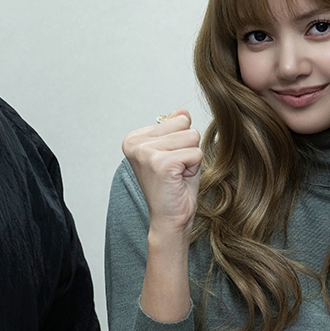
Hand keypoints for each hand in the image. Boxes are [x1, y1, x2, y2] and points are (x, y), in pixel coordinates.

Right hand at [122, 110, 202, 238]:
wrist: (171, 219)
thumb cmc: (174, 188)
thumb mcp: (176, 151)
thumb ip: (176, 129)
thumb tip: (182, 111)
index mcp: (134, 138)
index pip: (177, 119)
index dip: (181, 142)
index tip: (170, 163)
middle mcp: (135, 143)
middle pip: (185, 125)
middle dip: (188, 148)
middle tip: (176, 170)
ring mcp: (146, 152)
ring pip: (192, 137)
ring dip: (191, 159)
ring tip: (178, 175)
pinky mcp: (161, 163)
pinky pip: (195, 152)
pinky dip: (194, 168)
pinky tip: (179, 180)